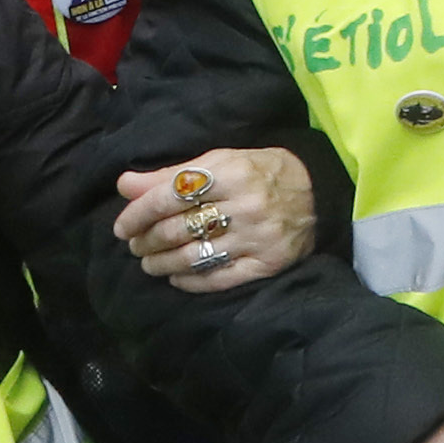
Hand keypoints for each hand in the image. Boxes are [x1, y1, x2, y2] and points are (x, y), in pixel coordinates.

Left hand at [113, 147, 311, 292]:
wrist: (321, 191)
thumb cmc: (262, 172)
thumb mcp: (221, 161)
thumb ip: (172, 174)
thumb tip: (124, 184)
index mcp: (232, 172)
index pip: (170, 195)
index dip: (139, 213)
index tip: (122, 226)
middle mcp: (246, 206)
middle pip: (178, 229)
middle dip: (147, 241)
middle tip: (135, 245)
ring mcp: (258, 238)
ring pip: (194, 257)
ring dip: (161, 264)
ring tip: (149, 263)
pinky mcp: (268, 263)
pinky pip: (218, 278)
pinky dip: (189, 281)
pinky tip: (176, 277)